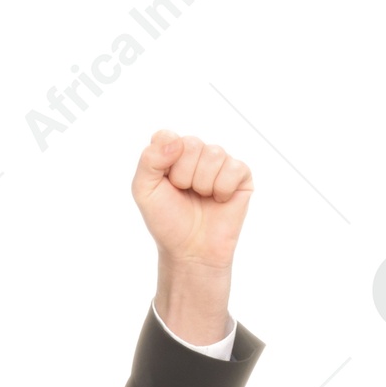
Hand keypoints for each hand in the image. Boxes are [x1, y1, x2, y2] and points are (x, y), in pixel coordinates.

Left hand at [132, 130, 252, 268]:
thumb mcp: (144, 191)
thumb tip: (175, 140)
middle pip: (191, 144)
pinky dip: (222, 189)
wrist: (190, 250)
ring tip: (201, 198)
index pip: (167, 136)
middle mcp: (197, 153)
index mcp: (172, 153)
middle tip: (184, 194)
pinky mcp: (241, 174)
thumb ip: (149, 160)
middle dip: (183, 176)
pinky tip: (218, 200)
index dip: (165, 161)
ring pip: (214, 154)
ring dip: (202, 184)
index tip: (166, 182)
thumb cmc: (168, 222)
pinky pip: (233, 168)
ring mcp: (220, 162)